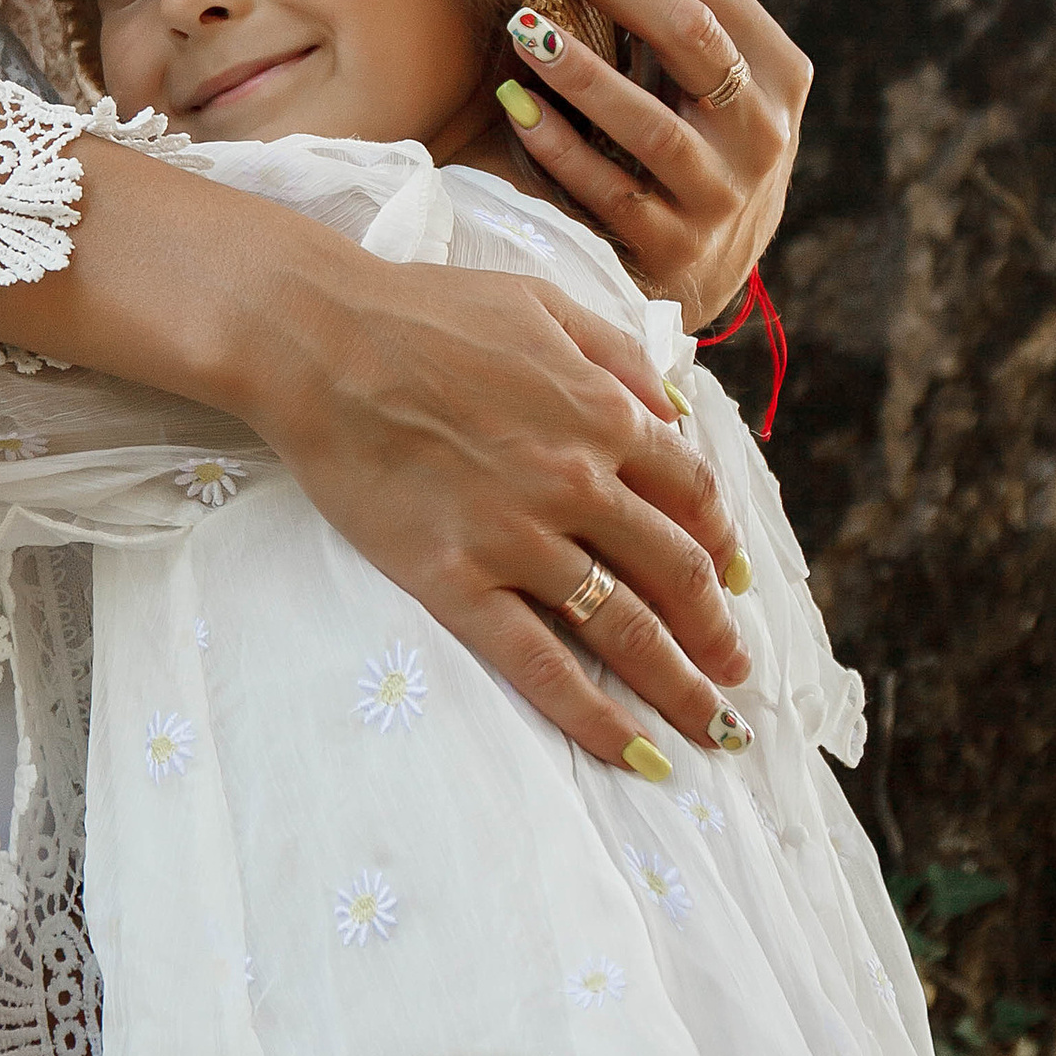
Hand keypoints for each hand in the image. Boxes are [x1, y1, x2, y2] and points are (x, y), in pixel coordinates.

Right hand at [242, 244, 756, 771]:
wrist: (318, 340)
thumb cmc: (422, 311)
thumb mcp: (543, 304)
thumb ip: (619, 354)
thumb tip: (677, 409)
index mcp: (603, 414)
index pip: (693, 497)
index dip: (723, 547)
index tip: (737, 583)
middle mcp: (577, 481)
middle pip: (677, 574)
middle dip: (717, 633)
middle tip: (735, 674)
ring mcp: (517, 536)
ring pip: (624, 629)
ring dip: (679, 685)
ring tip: (711, 727)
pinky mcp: (454, 580)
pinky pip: (538, 664)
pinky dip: (593, 716)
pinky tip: (632, 750)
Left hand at [500, 0, 807, 330]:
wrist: (704, 269)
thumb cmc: (697, 136)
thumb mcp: (713, 67)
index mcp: (778, 73)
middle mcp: (763, 134)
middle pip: (691, 38)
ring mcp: (721, 198)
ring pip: (649, 125)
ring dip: (580, 71)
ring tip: (520, 25)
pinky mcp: (674, 252)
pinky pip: (609, 194)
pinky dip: (559, 148)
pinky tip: (515, 106)